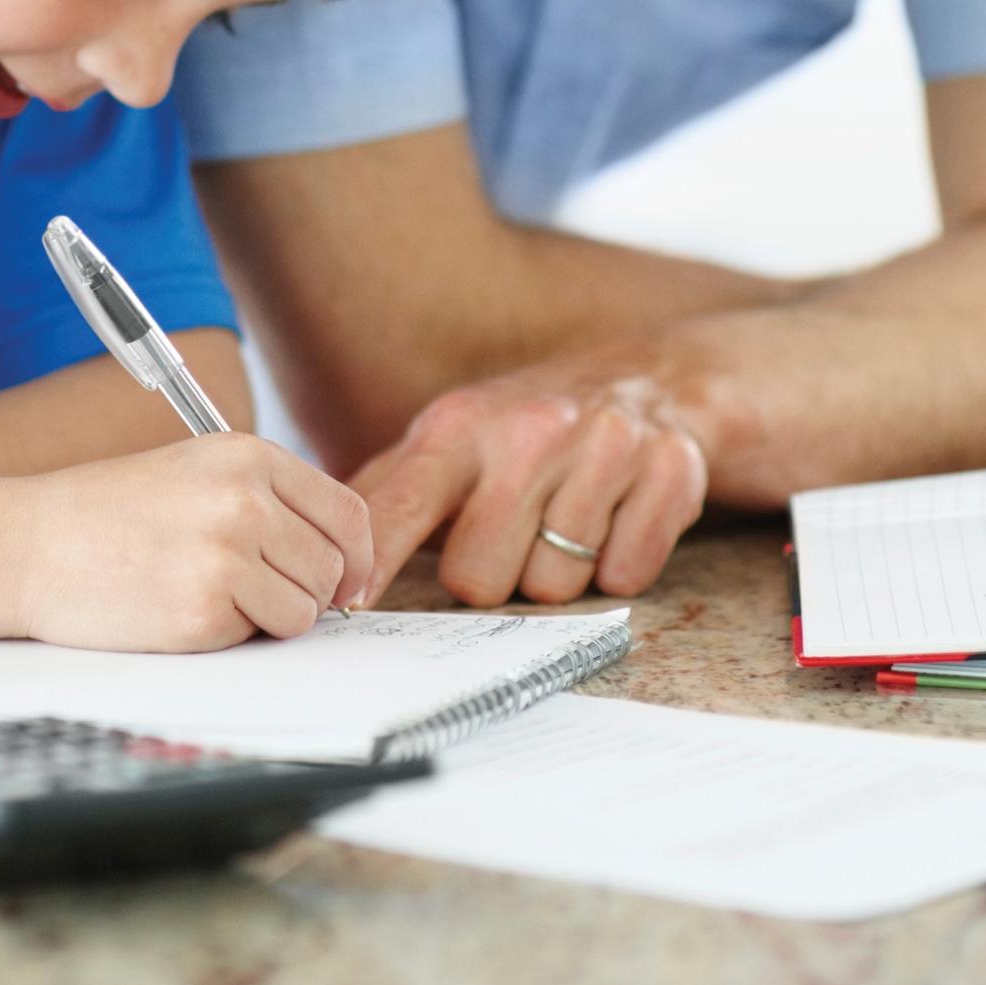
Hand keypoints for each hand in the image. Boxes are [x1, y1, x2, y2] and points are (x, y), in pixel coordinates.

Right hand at [9, 434, 373, 651]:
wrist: (25, 545)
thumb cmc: (106, 514)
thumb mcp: (194, 473)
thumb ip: (266, 499)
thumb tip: (342, 561)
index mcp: (247, 456)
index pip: (346, 512)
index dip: (356, 556)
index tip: (348, 582)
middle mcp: (245, 500)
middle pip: (330, 566)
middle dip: (305, 590)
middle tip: (249, 591)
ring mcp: (226, 555)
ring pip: (304, 609)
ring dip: (269, 616)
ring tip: (208, 594)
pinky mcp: (204, 610)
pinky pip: (260, 636)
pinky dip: (232, 635)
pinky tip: (181, 609)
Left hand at [351, 349, 710, 607]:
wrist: (650, 379)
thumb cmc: (525, 430)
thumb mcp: (447, 441)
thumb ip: (382, 494)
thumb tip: (317, 551)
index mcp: (459, 427)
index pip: (400, 507)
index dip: (371, 564)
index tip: (348, 605)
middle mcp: (530, 431)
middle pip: (478, 579)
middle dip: (491, 575)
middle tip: (511, 535)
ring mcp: (604, 447)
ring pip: (553, 587)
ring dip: (557, 573)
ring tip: (565, 521)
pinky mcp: (669, 471)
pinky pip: (625, 576)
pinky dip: (618, 565)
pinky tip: (615, 519)